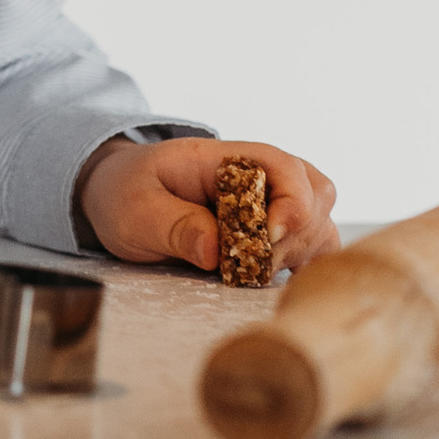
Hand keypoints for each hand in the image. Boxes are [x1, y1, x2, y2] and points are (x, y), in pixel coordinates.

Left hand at [79, 134, 339, 276]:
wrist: (118, 197)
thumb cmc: (126, 193)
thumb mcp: (134, 209)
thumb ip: (172, 226)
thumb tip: (214, 251)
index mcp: (228, 159)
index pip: (285, 167)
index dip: (291, 203)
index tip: (270, 237)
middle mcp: (261, 177)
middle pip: (316, 197)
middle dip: (295, 236)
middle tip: (252, 264)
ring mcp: (271, 205)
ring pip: (320, 224)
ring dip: (301, 254)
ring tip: (255, 272)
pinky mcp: (272, 234)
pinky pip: (310, 248)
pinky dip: (303, 266)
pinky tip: (275, 279)